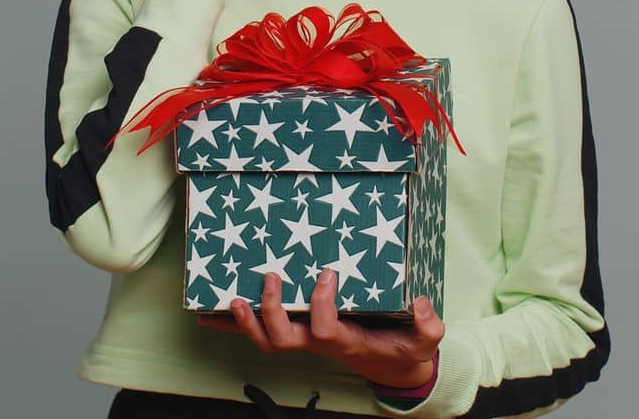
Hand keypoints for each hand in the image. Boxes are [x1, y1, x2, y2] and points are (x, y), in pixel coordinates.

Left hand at [196, 269, 442, 389]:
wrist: (393, 365)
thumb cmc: (404, 348)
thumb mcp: (423, 340)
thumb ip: (428, 326)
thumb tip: (424, 305)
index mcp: (345, 341)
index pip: (324, 328)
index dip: (321, 304)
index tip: (327, 273)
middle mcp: (319, 342)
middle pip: (282, 339)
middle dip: (271, 311)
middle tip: (270, 278)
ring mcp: (305, 340)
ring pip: (266, 340)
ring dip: (244, 322)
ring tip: (229, 298)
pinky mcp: (299, 334)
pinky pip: (262, 332)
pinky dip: (235, 324)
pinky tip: (211, 313)